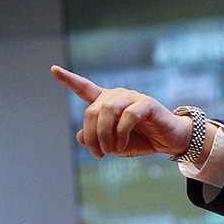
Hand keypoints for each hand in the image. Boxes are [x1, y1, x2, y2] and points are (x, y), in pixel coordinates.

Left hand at [52, 65, 191, 158]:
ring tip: (110, 150)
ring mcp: (133, 97)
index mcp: (108, 102)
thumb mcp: (114, 144)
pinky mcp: (147, 104)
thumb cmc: (142, 140)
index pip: (85, 88)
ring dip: (104, 134)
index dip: (69, 80)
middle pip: (92, 110)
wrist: (170, 141)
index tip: (53, 69)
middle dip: (92, 135)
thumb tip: (79, 137)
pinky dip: (121, 133)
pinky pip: (127, 116)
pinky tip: (122, 145)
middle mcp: (118, 96)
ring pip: (107, 111)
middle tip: (99, 154)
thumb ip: (96, 140)